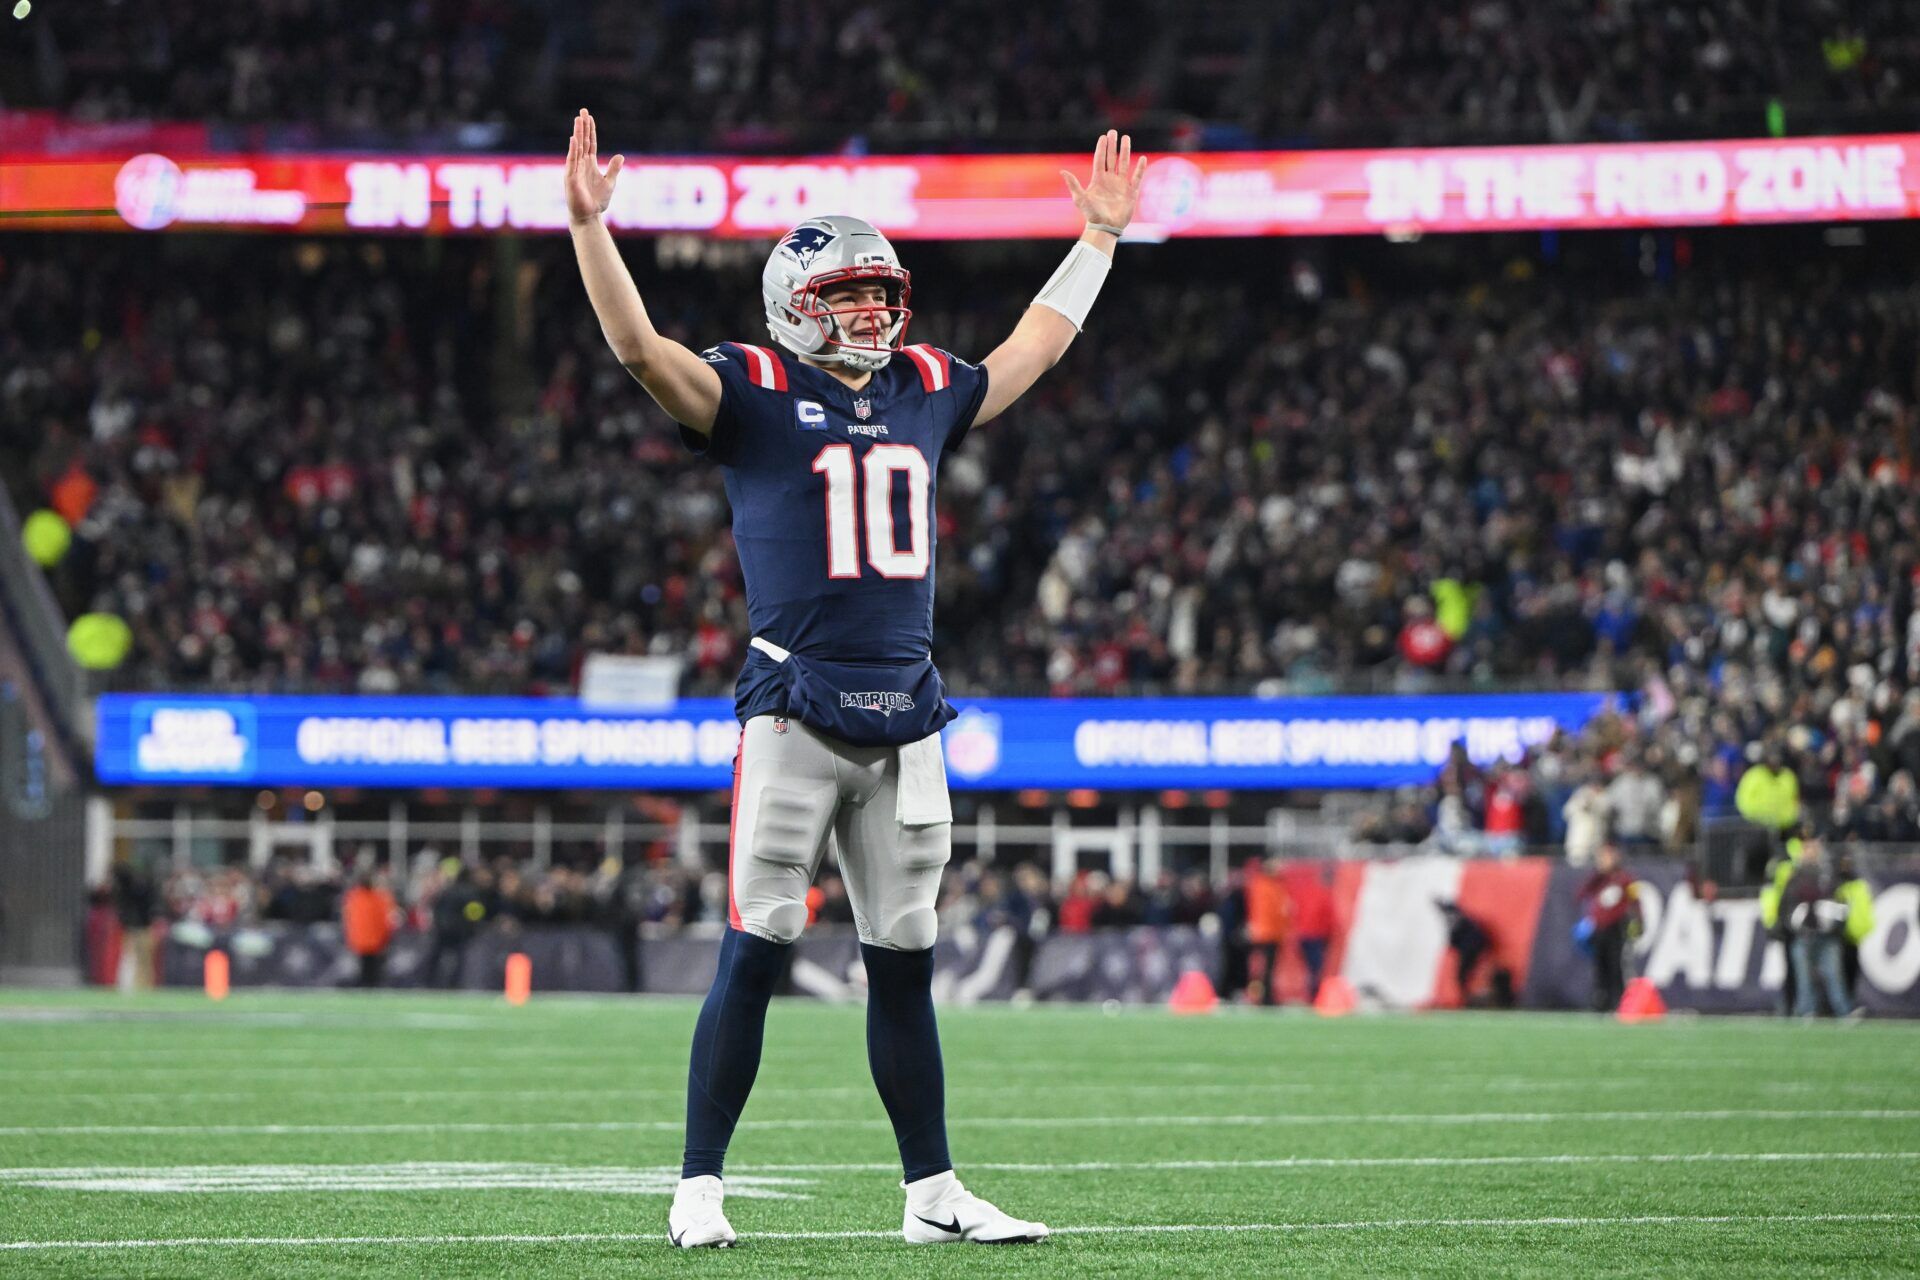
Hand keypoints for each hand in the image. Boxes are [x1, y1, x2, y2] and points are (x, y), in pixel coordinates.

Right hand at [565, 108, 623, 225]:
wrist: (589, 217)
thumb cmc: (597, 201)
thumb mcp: (610, 182)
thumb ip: (614, 168)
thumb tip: (620, 155)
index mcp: (589, 164)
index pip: (590, 143)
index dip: (590, 130)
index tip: (589, 117)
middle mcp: (581, 164)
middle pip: (582, 141)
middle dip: (582, 126)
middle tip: (582, 111)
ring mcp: (575, 170)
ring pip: (576, 148)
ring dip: (578, 134)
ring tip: (578, 119)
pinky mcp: (571, 178)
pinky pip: (572, 162)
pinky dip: (573, 151)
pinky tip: (575, 140)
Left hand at [1061, 129, 1146, 232]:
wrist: (1105, 227)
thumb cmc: (1091, 214)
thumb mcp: (1080, 198)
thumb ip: (1073, 184)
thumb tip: (1062, 171)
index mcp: (1098, 179)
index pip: (1100, 159)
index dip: (1102, 148)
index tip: (1103, 136)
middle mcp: (1110, 179)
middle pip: (1112, 158)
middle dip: (1112, 145)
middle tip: (1113, 132)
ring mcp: (1121, 185)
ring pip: (1124, 164)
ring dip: (1125, 151)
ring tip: (1126, 138)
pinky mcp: (1130, 192)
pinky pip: (1136, 178)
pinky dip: (1139, 169)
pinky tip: (1142, 159)